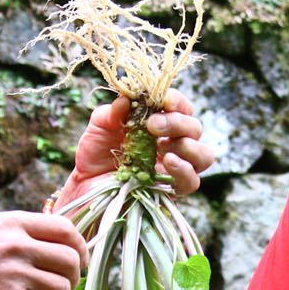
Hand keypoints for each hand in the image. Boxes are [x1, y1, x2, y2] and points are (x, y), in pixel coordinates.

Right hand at [0, 211, 87, 289]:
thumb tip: (50, 245)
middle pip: (69, 259)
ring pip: (62, 288)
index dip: (79, 247)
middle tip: (64, 288)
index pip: (65, 229)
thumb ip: (17, 234)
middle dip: (73, 277)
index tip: (79, 260)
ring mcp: (14, 272)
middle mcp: (18, 244)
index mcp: (13, 223)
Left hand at [64, 90, 215, 199]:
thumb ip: (112, 112)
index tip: (162, 100)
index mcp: (160, 123)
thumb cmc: (96, 153)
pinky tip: (168, 163)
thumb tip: (127, 98)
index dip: (176, 101)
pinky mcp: (171, 191)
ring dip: (187, 146)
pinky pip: (192, 181)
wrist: (85, 186)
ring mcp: (174, 168)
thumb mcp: (99, 127)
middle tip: (152, 125)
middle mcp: (172, 143)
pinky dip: (184, 170)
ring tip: (161, 147)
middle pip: (195, 128)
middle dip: (177, 123)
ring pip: (204, 155)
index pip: (181, 107)